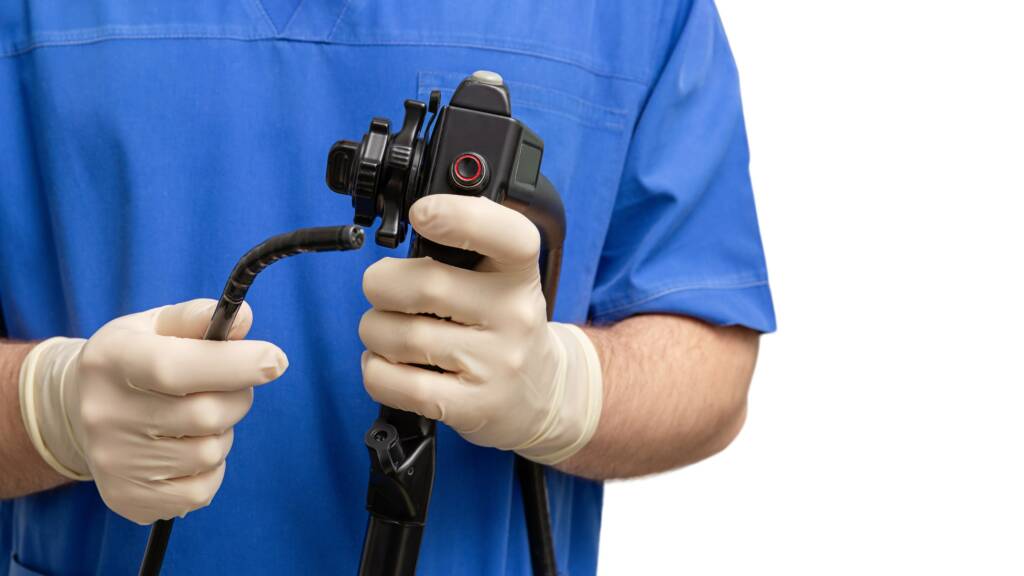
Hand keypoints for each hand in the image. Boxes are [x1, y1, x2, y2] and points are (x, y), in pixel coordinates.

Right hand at [18, 299, 287, 523]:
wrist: (77, 411)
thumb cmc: (136, 358)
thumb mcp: (156, 325)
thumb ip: (199, 317)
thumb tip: (245, 318)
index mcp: (112, 360)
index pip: (176, 368)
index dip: (235, 365)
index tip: (275, 360)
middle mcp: (104, 413)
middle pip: (205, 415)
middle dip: (237, 398)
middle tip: (231, 388)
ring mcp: (113, 461)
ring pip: (209, 453)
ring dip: (222, 433)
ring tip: (199, 419)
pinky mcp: (127, 497)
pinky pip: (201, 491)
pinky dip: (211, 470)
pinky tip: (189, 449)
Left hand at [359, 194, 601, 464]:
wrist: (544, 395)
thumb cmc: (506, 327)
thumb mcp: (505, 281)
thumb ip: (466, 250)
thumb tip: (411, 224)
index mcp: (520, 275)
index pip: (507, 236)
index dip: (459, 216)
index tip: (422, 213)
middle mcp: (514, 316)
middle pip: (425, 286)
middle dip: (381, 284)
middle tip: (382, 288)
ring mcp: (495, 364)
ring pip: (400, 336)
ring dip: (374, 330)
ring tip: (386, 332)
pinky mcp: (471, 406)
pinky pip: (396, 382)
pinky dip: (374, 370)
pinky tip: (386, 364)